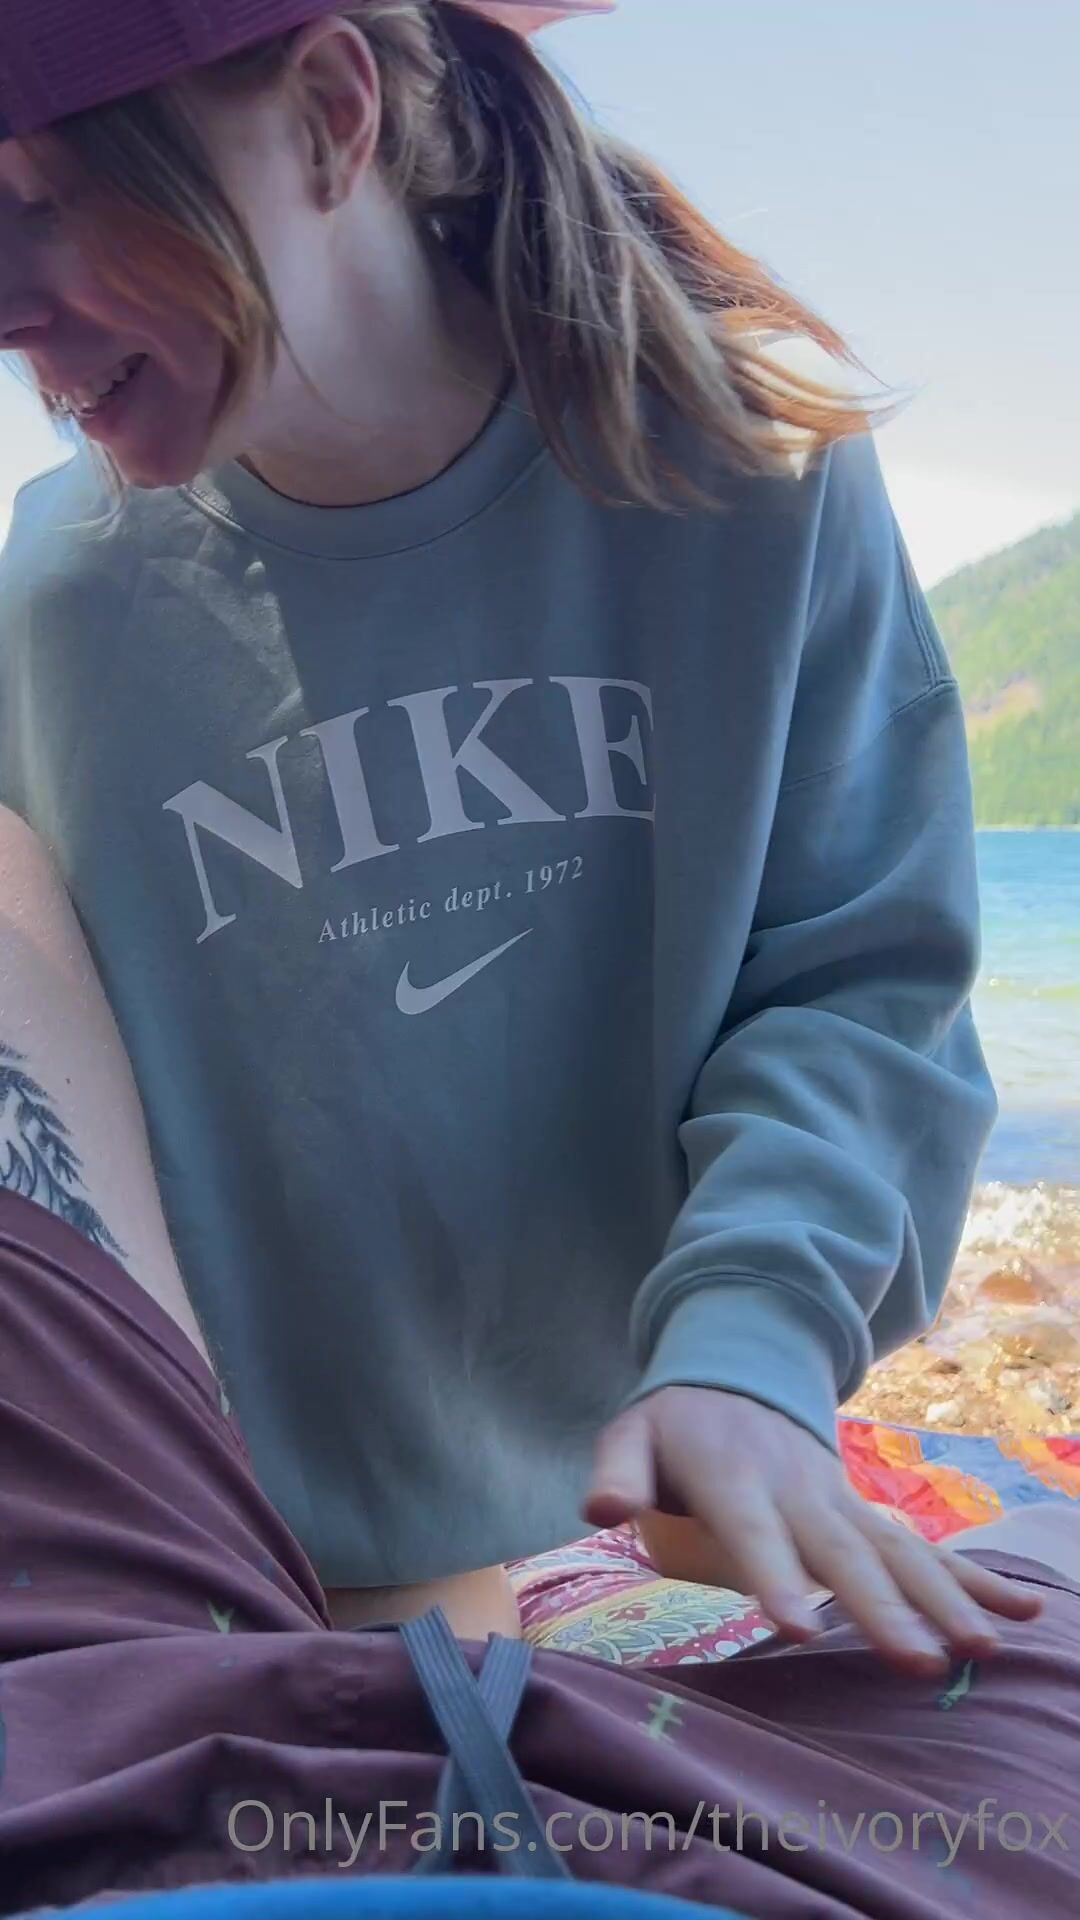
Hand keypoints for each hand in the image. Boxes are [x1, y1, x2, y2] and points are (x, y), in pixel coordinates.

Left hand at [584, 1386, 1040, 1673]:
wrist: (739, 1368)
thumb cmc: (675, 1423)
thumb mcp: (631, 1433)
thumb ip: (617, 1471)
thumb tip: (602, 1508)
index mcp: (734, 1477)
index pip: (754, 1531)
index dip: (774, 1576)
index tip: (796, 1627)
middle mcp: (798, 1490)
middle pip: (843, 1552)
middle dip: (882, 1607)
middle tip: (920, 1662)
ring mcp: (840, 1500)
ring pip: (896, 1551)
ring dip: (942, 1597)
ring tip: (982, 1646)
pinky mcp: (864, 1513)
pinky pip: (922, 1546)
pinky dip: (973, 1576)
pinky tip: (1020, 1610)